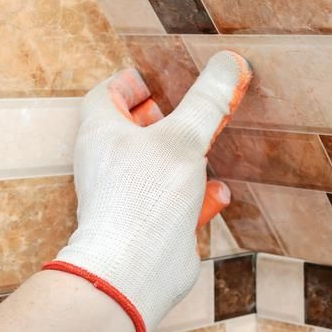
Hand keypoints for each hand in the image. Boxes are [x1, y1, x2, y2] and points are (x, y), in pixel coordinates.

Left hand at [45, 51, 250, 331]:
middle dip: (171, 117)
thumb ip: (208, 100)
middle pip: (137, 128)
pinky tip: (219, 193)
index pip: (108, 93)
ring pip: (159, 164)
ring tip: (213, 144)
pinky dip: (197, 193)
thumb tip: (229, 61)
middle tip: (199, 108)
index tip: (166, 78)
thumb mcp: (184, 137)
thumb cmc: (144, 198)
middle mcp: (110, 162)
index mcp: (102, 133)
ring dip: (187, 155)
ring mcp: (130, 194)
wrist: (134, 270)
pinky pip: (175, 199)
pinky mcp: (151, 222)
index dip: (136, 82)